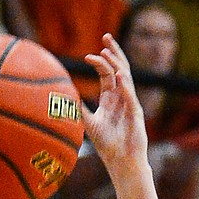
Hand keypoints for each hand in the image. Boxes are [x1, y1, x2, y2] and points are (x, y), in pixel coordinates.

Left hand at [82, 35, 148, 176]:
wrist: (122, 163)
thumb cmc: (108, 146)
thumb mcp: (89, 124)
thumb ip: (78, 110)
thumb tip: (62, 99)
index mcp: (112, 98)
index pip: (108, 73)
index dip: (100, 62)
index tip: (87, 55)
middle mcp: (123, 98)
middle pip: (120, 68)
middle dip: (114, 52)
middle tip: (105, 36)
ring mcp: (131, 105)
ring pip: (126, 79)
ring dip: (117, 65)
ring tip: (107, 53)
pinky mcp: (136, 115)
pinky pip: (130, 97)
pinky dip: (124, 86)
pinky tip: (117, 75)